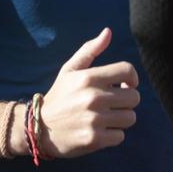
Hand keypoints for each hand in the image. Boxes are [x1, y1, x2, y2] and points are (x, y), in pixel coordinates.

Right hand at [38, 27, 139, 157]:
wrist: (38, 128)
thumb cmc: (60, 96)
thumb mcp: (70, 70)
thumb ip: (90, 50)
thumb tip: (108, 32)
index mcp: (89, 77)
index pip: (128, 70)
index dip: (132, 78)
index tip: (124, 85)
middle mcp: (93, 97)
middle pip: (134, 97)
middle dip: (127, 101)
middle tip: (113, 104)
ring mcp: (94, 119)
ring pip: (130, 117)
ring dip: (121, 119)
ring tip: (106, 118)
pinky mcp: (94, 139)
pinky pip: (120, 136)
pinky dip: (113, 135)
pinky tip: (100, 131)